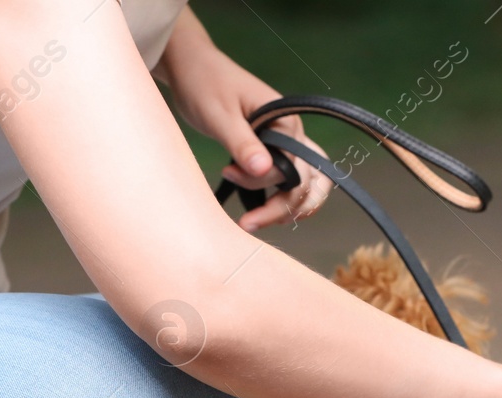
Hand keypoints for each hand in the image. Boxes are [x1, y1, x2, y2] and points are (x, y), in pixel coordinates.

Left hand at [156, 12, 333, 232]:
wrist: (193, 69)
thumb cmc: (205, 85)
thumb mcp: (220, 115)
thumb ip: (243, 143)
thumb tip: (264, 171)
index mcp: (288, 122)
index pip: (292, 168)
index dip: (262, 183)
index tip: (227, 174)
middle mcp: (294, 134)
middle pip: (308, 182)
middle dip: (283, 208)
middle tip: (248, 224)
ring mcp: (287, 143)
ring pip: (308, 185)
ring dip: (289, 208)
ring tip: (256, 223)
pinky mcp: (273, 150)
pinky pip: (290, 180)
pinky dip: (281, 199)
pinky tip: (259, 210)